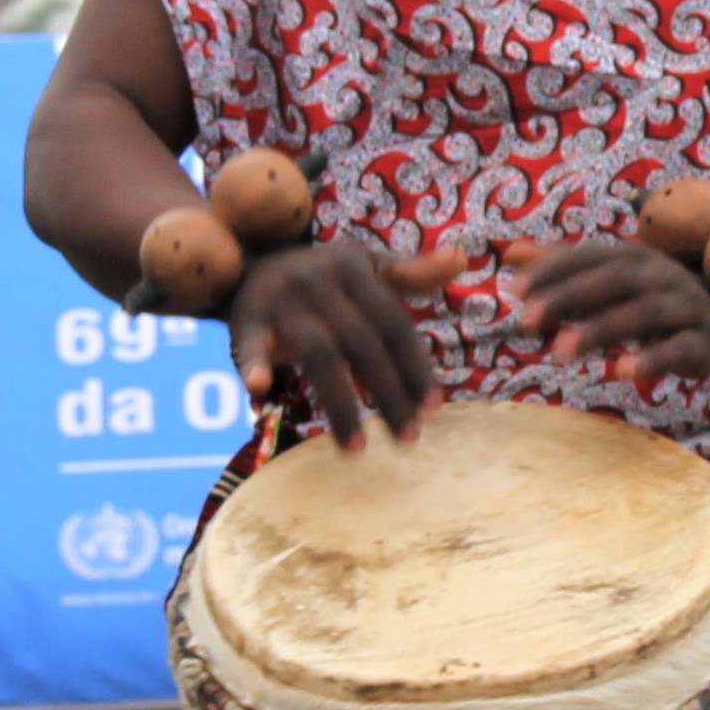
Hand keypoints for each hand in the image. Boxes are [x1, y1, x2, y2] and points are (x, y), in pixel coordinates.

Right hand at [228, 240, 469, 442]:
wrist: (249, 262)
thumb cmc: (322, 275)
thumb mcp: (365, 266)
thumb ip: (410, 273)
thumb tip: (461, 258)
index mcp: (353, 269)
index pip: (393, 324)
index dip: (414, 367)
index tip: (434, 409)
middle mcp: (319, 282)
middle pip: (361, 344)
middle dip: (388, 394)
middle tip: (408, 440)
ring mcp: (282, 301)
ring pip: (318, 354)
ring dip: (339, 405)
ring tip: (358, 451)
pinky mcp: (247, 321)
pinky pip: (250, 345)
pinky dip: (254, 365)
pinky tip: (260, 390)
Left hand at [508, 236, 709, 385]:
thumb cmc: (651, 298)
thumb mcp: (610, 279)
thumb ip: (563, 266)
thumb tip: (510, 254)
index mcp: (634, 256)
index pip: (589, 257)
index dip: (552, 270)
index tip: (515, 291)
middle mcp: (660, 274)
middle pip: (613, 280)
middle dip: (568, 297)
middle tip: (526, 320)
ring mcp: (684, 306)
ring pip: (643, 313)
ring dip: (600, 329)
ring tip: (560, 351)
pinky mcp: (702, 342)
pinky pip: (677, 348)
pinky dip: (651, 359)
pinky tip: (620, 372)